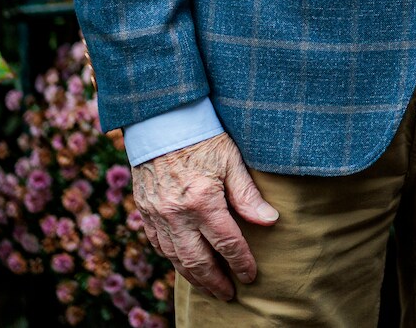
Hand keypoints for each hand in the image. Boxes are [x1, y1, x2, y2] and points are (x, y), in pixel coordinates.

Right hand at [132, 132, 279, 299]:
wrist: (161, 120)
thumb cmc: (202, 136)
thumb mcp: (231, 160)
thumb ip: (248, 195)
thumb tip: (270, 221)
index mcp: (202, 201)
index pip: (227, 243)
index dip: (241, 262)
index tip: (251, 275)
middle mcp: (176, 214)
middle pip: (198, 261)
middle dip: (216, 281)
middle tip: (229, 293)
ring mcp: (157, 215)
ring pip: (176, 258)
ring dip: (194, 276)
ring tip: (210, 286)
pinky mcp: (145, 211)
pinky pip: (158, 245)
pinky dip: (173, 259)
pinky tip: (184, 264)